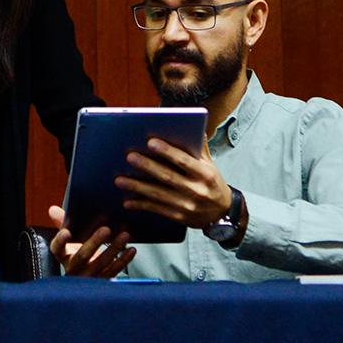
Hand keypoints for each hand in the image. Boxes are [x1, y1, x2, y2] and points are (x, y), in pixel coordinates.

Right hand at [47, 206, 135, 277]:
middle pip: (82, 256)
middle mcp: (74, 269)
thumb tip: (53, 209)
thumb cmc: (79, 253)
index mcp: (64, 256)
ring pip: (101, 263)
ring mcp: (88, 277)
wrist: (88, 280)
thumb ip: (62, 223)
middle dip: (94, 242)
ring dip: (114, 248)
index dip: (60, 241)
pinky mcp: (103, 282)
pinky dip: (123, 260)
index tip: (66, 232)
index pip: (57, 248)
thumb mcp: (71, 241)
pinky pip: (114, 271)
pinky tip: (131, 250)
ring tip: (125, 235)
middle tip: (106, 229)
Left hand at [115, 138, 230, 228]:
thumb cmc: (212, 184)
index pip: (183, 161)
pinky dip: (140, 205)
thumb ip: (199, 148)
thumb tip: (193, 126)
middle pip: (167, 176)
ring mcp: (186, 205)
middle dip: (147, 166)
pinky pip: (156, 209)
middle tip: (130, 157)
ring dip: (137, 186)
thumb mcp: (210, 165)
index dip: (167, 151)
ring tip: (119, 179)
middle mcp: (195, 189)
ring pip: (157, 194)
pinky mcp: (178, 216)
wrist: (222, 214)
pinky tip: (127, 201)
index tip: (150, 142)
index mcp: (204, 174)